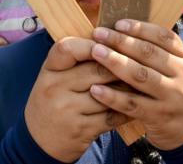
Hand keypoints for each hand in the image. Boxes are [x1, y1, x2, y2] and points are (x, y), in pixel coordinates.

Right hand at [25, 36, 127, 161]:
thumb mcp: (55, 77)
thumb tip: (111, 41)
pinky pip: (111, 116)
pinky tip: (136, 104)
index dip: (92, 44)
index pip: (68, 48)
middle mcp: (55, 88)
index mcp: (49, 70)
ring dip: (128, 89)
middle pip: (97, 69)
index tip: (108, 44)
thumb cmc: (53, 101)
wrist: (39, 141)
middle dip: (120, 66)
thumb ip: (76, 61)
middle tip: (139, 62)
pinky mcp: (81, 130)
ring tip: (143, 82)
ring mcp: (67, 110)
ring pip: (108, 93)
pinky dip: (126, 110)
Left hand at [89, 20, 182, 150]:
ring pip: (140, 76)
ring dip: (115, 62)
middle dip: (121, 41)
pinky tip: (95, 89)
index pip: (163, 36)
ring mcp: (172, 97)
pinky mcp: (159, 116)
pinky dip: (112, 96)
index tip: (118, 23)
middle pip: (149, 53)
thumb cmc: (175, 93)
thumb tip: (126, 29)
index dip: (139, 28)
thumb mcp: (178, 70)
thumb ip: (160, 52)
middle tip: (99, 34)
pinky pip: (132, 104)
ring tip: (96, 53)